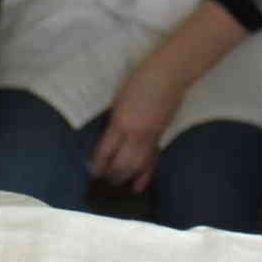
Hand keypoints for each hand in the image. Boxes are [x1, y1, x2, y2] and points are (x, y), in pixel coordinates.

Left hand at [87, 54, 189, 191]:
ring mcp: (151, 137)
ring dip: (125, 177)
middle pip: (121, 163)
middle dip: (110, 174)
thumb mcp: (118, 99)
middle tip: (102, 180)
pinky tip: (138, 187)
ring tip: (116, 183)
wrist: (169, 75)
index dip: (98, 164)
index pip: (106, 151)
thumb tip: (109, 137)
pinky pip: (152, 161)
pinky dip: (144, 176)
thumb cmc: (139, 80)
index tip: (92, 171)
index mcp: (121, 122)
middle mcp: (135, 134)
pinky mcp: (161, 136)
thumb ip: (114, 120)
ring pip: (136, 166)